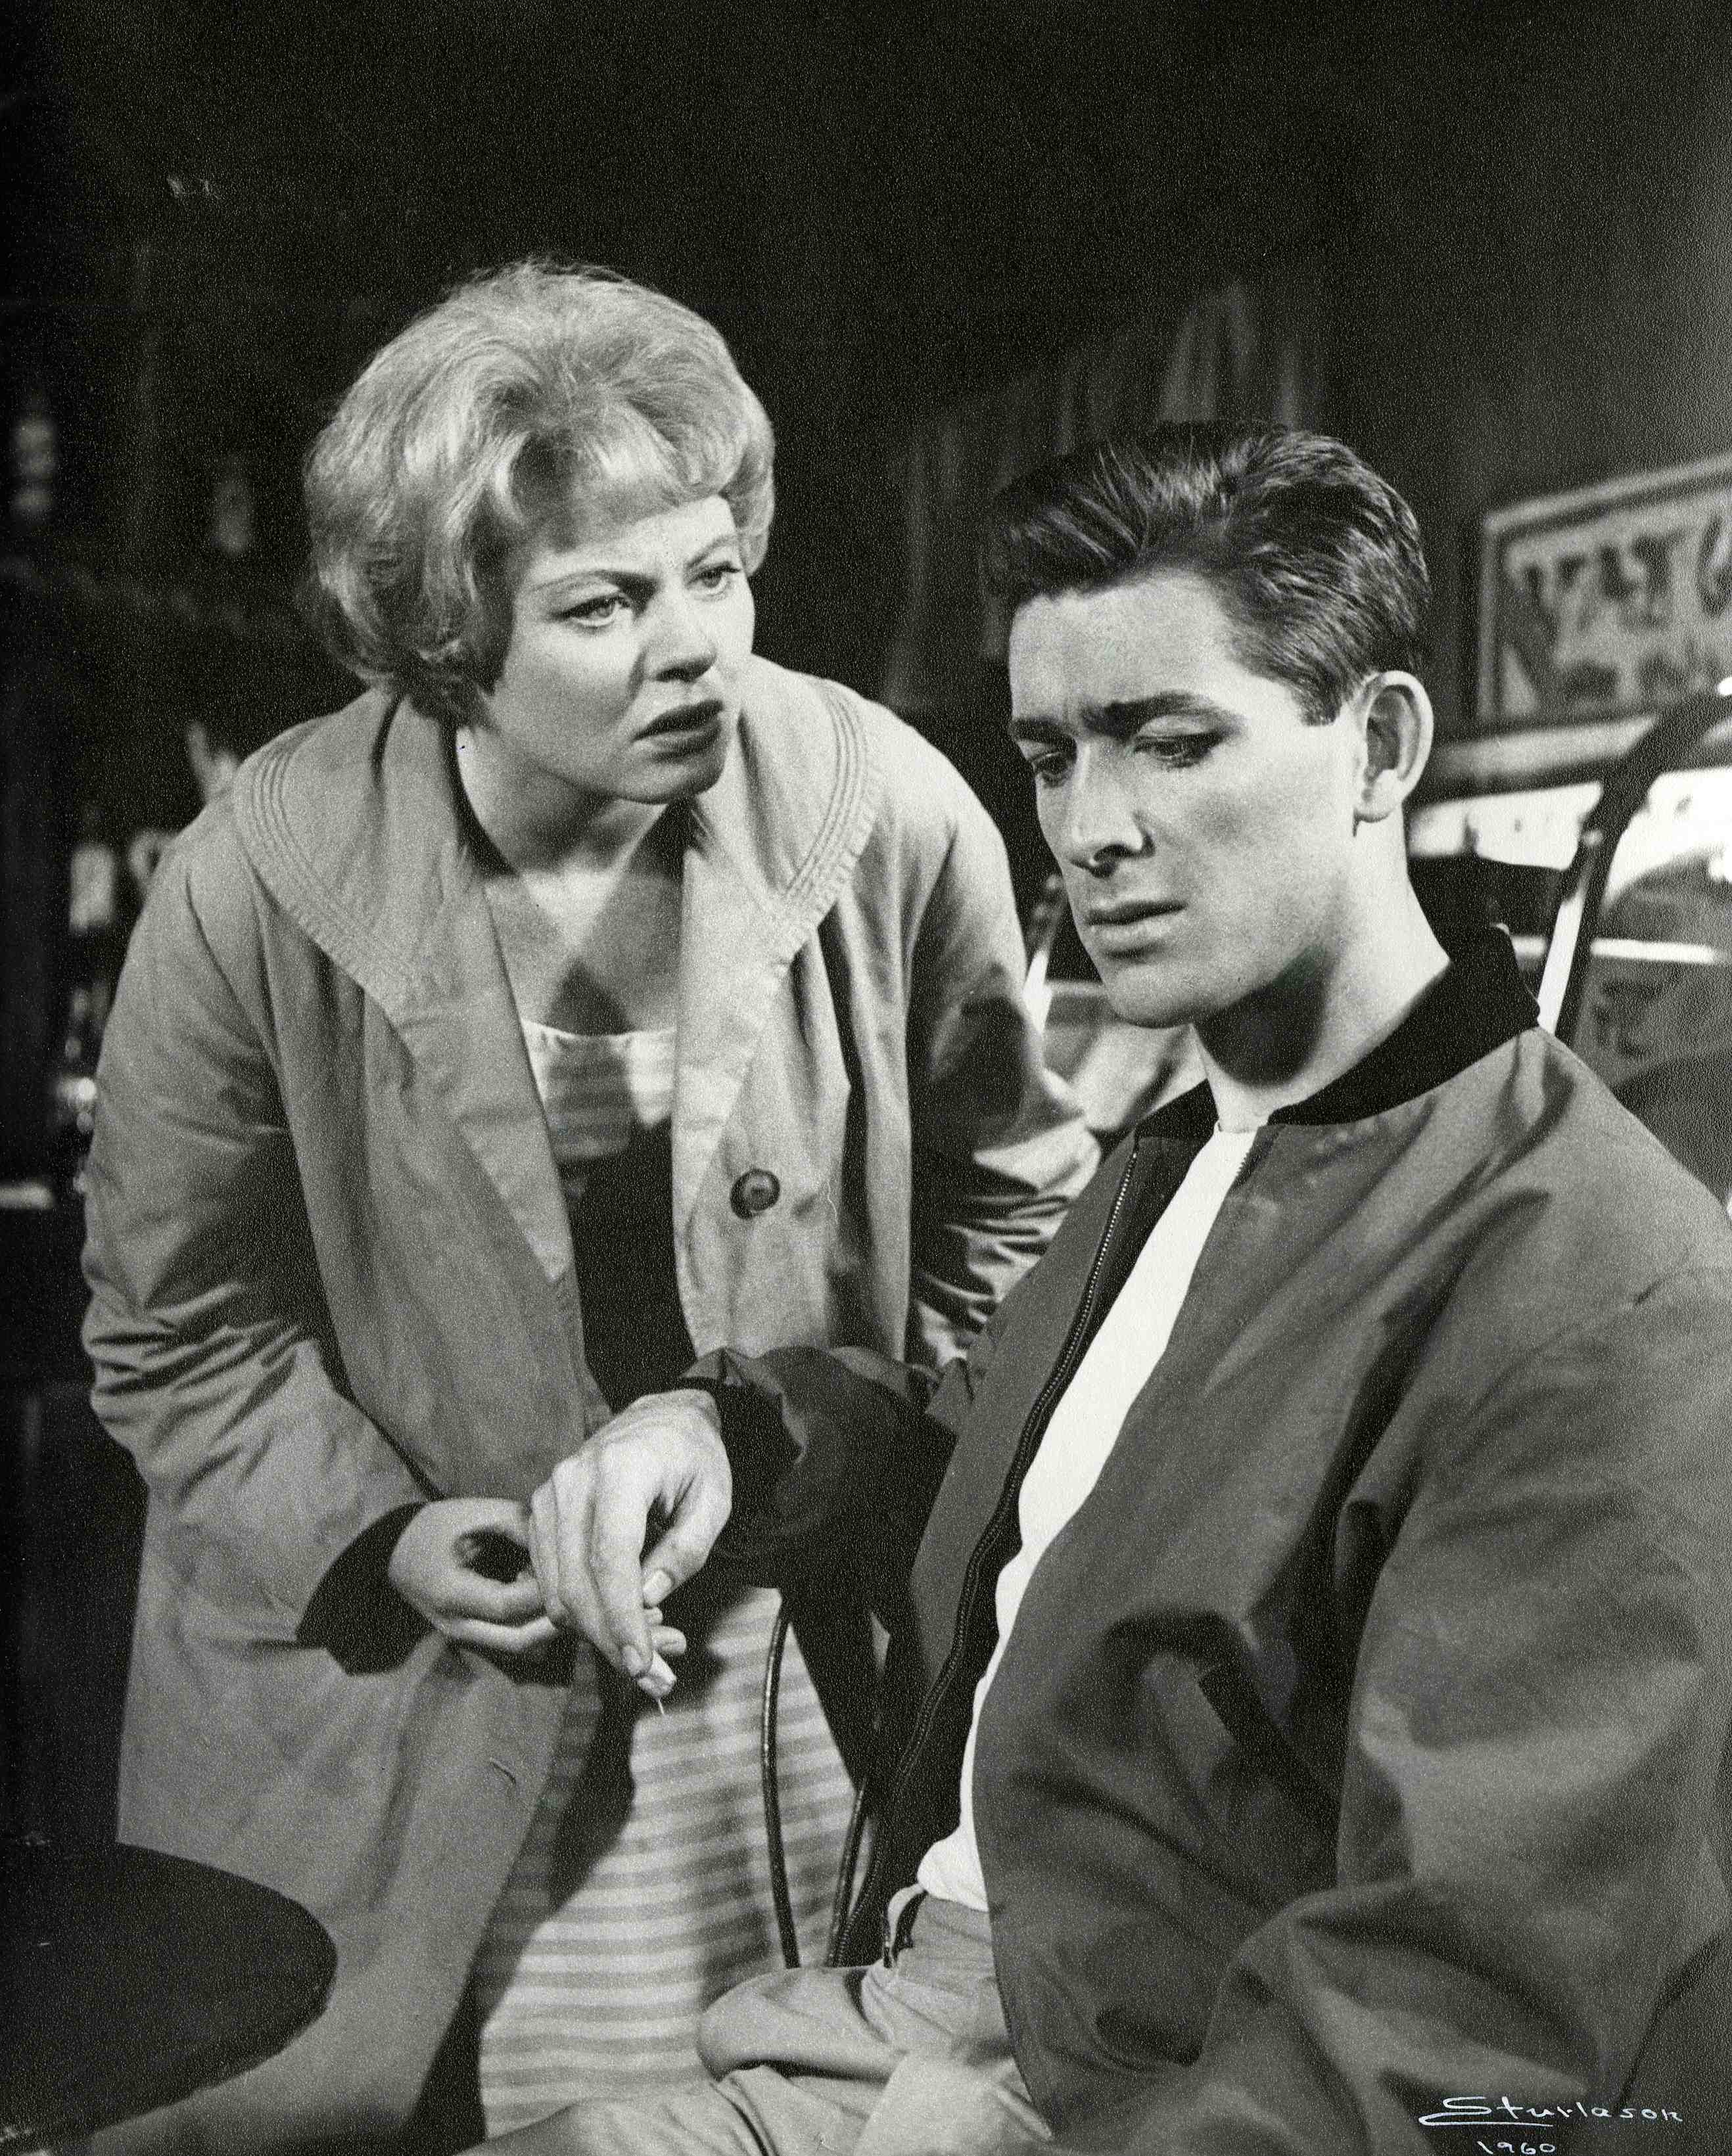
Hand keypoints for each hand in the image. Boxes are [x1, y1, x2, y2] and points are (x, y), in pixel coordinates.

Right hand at [387, 1496, 560, 1654]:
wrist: (395, 1551)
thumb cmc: (435, 1527)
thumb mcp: (472, 1514)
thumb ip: (515, 1522)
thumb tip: (556, 1537)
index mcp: (452, 1593)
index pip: (508, 1606)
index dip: (541, 1590)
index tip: (562, 1567)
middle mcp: (457, 1625)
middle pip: (517, 1642)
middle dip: (553, 1623)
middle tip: (578, 1597)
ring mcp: (462, 1637)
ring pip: (516, 1649)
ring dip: (544, 1629)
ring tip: (561, 1597)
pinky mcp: (469, 1638)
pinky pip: (509, 1644)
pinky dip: (531, 1629)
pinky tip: (540, 1602)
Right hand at [529, 1389, 731, 1685]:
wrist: (662, 1416)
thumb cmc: (695, 1458)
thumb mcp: (713, 1501)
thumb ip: (684, 1552)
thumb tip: (646, 1600)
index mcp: (620, 1471)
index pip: (610, 1559)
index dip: (621, 1619)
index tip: (640, 1665)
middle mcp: (573, 1481)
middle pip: (576, 1582)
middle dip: (609, 1640)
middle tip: (651, 1677)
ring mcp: (549, 1495)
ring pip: (557, 1588)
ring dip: (594, 1632)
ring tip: (643, 1652)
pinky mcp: (541, 1511)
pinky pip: (549, 1578)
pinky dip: (579, 1610)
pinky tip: (617, 1620)